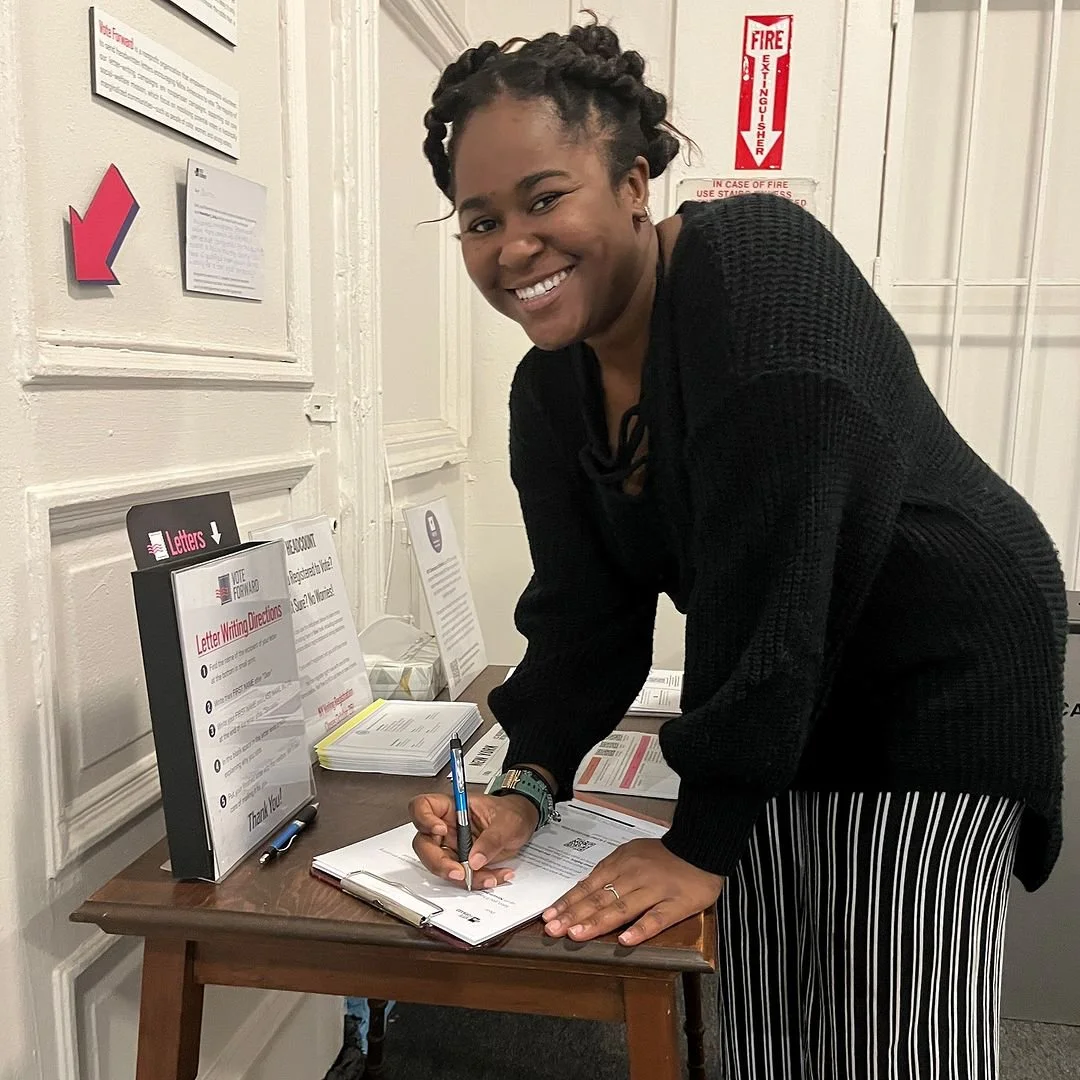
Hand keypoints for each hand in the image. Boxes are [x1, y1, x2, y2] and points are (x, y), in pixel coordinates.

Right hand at [409, 791, 537, 888]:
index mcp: (452, 807)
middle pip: (424, 844)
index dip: (424, 819)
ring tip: (489, 876)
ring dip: (462, 877)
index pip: (423, 806)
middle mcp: (447, 826)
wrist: (524, 823)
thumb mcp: (507, 822)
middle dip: (438, 862)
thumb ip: (491, 839)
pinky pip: (460, 875)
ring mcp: (452, 845)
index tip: (440, 830)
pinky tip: (494, 876)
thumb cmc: (512, 812)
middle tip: (458, 871)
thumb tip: (474, 859)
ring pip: (440, 865)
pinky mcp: (461, 861)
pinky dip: (476, 881)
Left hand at [542, 838, 723, 945]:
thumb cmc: (663, 855)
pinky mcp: (677, 904)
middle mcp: (634, 877)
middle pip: (600, 898)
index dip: (568, 902)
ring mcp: (655, 891)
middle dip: (574, 915)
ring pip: (622, 908)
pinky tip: (625, 941)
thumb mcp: (631, 854)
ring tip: (577, 935)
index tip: (548, 917)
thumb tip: (584, 888)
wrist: (701, 847)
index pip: (589, 886)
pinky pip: (657, 918)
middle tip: (553, 930)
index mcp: (621, 864)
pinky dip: (641, 929)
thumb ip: (610, 871)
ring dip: (597, 922)